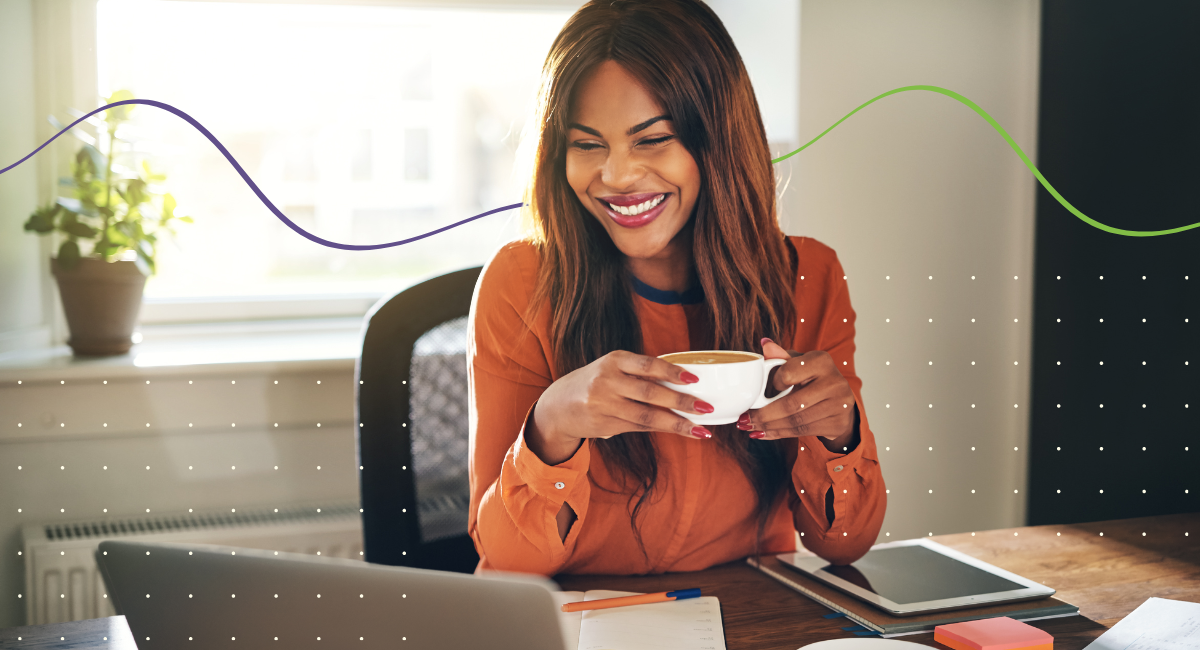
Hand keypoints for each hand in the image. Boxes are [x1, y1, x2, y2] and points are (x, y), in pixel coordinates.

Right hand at [527, 350, 715, 464]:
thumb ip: (640, 373)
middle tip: (705, 408)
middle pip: (650, 394)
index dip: (672, 372)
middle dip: (681, 402)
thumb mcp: (612, 368)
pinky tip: (681, 431)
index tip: (694, 379)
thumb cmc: (595, 382)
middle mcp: (607, 382)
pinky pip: (640, 427)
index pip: (647, 365)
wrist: (557, 406)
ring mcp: (605, 406)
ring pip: (647, 416)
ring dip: (677, 424)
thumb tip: (683, 381)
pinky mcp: (606, 426)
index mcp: (613, 361)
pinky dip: (662, 429)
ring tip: (700, 429)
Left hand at [738, 338, 857, 448]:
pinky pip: (803, 432)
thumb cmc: (812, 378)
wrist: (840, 400)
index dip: (773, 383)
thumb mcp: (799, 364)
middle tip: (744, 420)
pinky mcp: (838, 424)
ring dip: (769, 427)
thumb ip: (781, 357)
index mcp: (822, 361)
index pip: (788, 373)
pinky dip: (780, 434)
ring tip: (751, 428)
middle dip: (763, 415)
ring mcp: (840, 405)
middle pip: (791, 404)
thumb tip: (765, 344)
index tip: (760, 390)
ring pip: (796, 421)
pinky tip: (765, 433)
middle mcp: (834, 382)